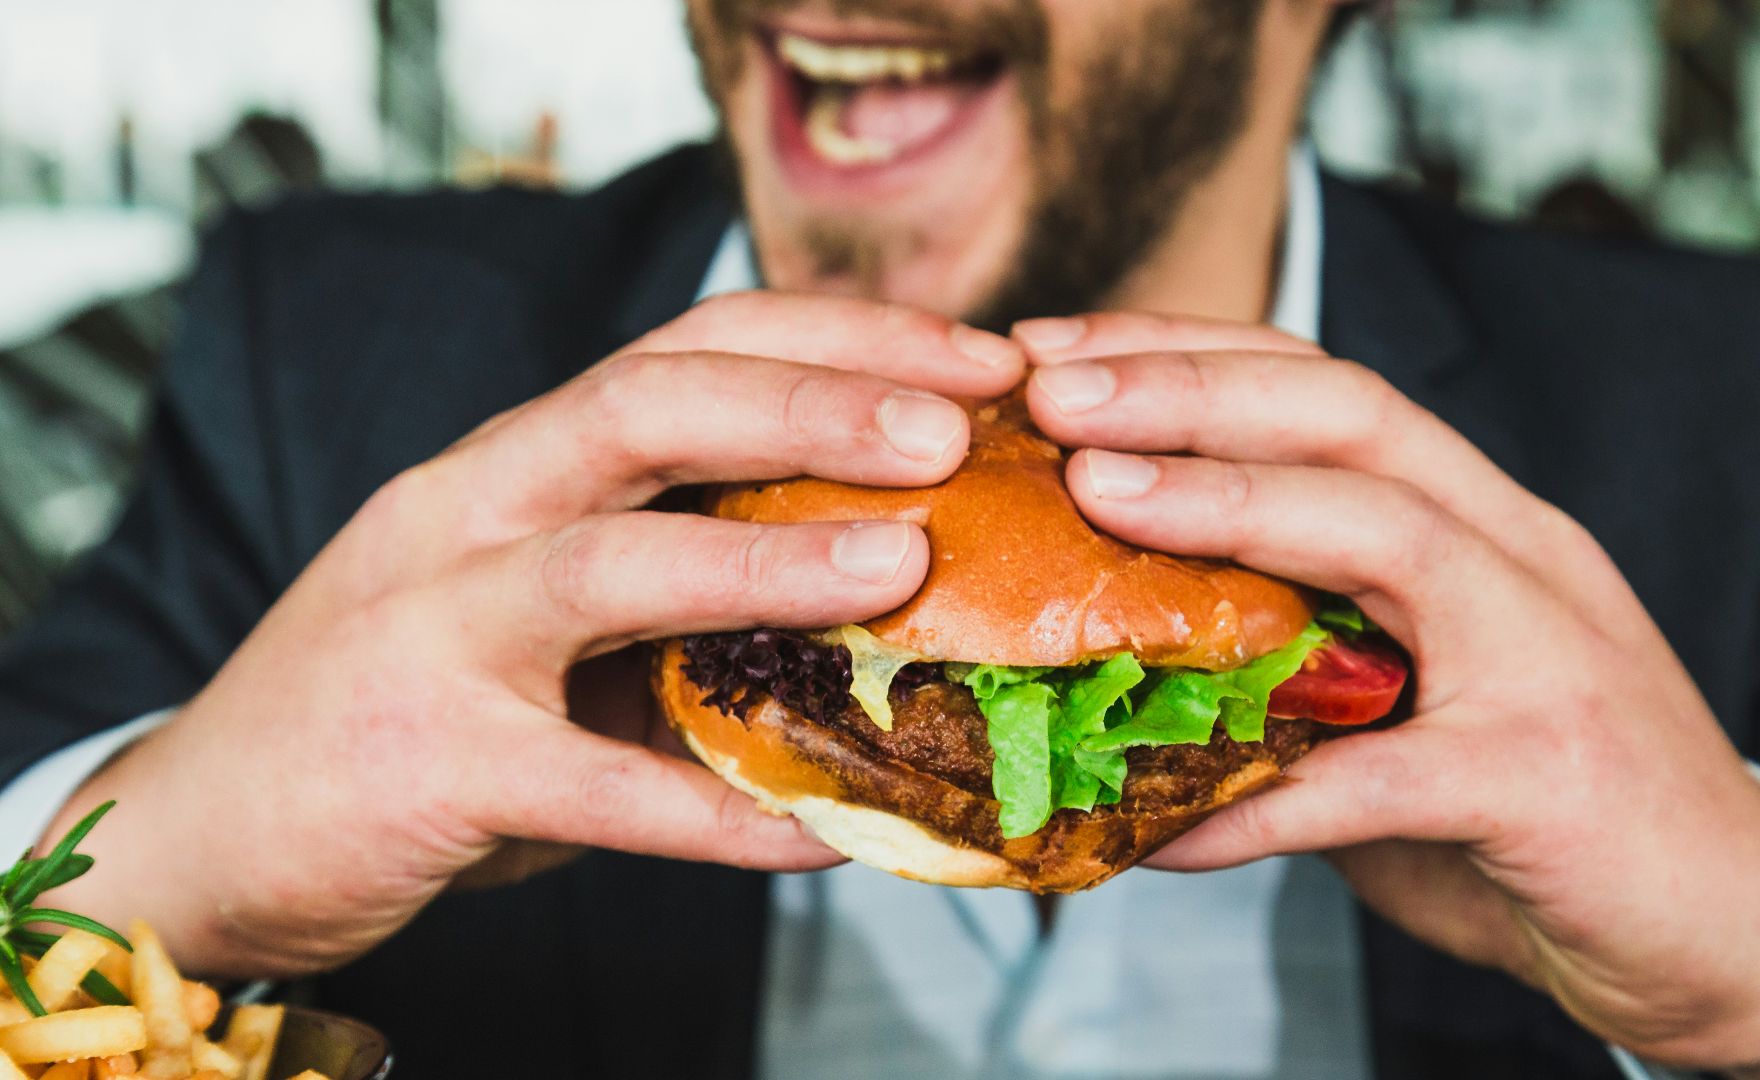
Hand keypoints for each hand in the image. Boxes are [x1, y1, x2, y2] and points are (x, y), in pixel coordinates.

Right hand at [40, 292, 1025, 978]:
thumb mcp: (532, 604)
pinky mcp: (426, 764)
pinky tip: (827, 832)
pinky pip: (594, 790)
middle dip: (812, 400)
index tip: (972, 361)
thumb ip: (666, 580)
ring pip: (607, 565)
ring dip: (767, 559)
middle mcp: (469, 511)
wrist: (204, 824)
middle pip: (646, 406)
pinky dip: (716, 813)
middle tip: (957, 423)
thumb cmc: (406, 701)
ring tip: (904, 565)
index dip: (836, 340)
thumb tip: (878, 589)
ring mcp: (434, 631)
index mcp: (515, 460)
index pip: (686, 348)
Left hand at [1015, 312, 1759, 1079]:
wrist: (1727, 928)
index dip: (1189, 352)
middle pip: (1352, 414)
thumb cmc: (1542, 806)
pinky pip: (1379, 778)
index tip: (1056, 354)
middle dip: (1191, 385)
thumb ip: (1300, 661)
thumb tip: (1117, 650)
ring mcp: (1547, 654)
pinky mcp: (1549, 778)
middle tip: (1048, 389)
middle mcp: (1519, 556)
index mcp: (1479, 522)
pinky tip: (1156, 827)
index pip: (1328, 387)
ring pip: (1387, 531)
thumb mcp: (1413, 698)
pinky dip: (1261, 796)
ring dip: (1227, 500)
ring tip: (1094, 494)